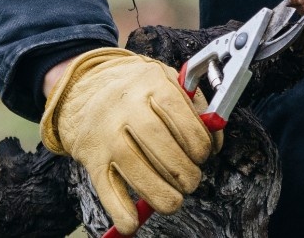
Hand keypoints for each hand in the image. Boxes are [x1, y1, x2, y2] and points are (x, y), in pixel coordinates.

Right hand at [40, 47, 221, 234]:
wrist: (87, 88)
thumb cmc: (138, 89)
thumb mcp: (169, 81)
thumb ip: (196, 108)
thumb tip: (216, 143)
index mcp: (152, 84)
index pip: (181, 117)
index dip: (198, 142)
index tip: (205, 155)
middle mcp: (126, 108)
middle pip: (160, 145)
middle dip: (184, 171)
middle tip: (192, 180)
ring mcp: (107, 134)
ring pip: (136, 169)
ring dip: (161, 194)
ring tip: (174, 201)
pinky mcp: (92, 158)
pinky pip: (105, 188)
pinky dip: (120, 210)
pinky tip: (133, 221)